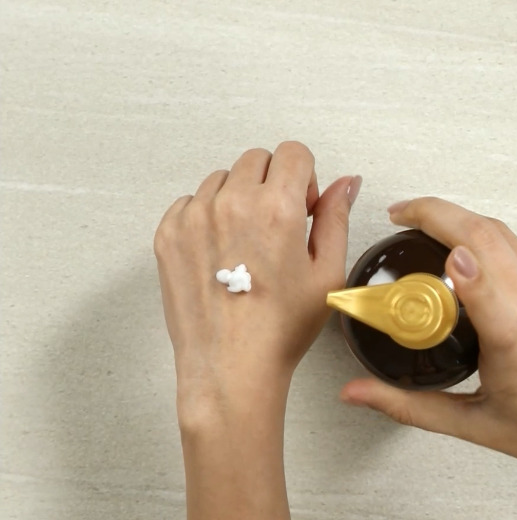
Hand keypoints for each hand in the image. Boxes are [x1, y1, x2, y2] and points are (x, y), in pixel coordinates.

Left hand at [154, 141, 361, 423]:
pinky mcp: (169, 234)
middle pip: (256, 160)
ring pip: (221, 180)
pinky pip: (190, 203)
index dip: (303, 179)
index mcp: (276, 208)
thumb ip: (335, 218)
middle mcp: (232, 203)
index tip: (301, 208)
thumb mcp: (327, 274)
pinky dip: (206, 219)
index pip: (292, 152)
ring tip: (244, 248)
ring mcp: (194, 217)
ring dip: (236, 200)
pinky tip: (220, 258)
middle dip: (271, 185)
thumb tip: (343, 184)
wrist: (230, 367)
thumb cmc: (279, 332)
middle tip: (275, 230)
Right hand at [341, 197, 516, 519]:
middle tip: (405, 214)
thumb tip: (359, 391)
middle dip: (440, 211)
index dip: (444, 238)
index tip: (409, 221)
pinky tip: (474, 259)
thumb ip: (409, 404)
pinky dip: (494, 244)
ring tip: (432, 228)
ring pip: (510, 237)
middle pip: (490, 235)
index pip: (481, 274)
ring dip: (466, 222)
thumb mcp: (475, 425)